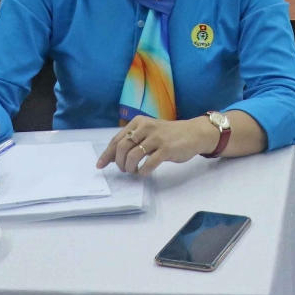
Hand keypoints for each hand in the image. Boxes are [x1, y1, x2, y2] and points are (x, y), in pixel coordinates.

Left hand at [98, 116, 217, 175]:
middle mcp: (146, 127)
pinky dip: (142, 171)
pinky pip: (148, 163)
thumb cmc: (168, 134)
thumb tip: (112, 157)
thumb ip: (133, 141)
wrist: (193, 133)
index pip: (117, 139)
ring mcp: (157, 138)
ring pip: (133, 156)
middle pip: (122, 147)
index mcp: (139, 122)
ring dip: (129, 168)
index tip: (100, 165)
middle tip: (123, 170)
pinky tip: (144, 173)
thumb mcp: (149, 132)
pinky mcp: (166, 149)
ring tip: (134, 171)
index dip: (107, 154)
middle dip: (118, 162)